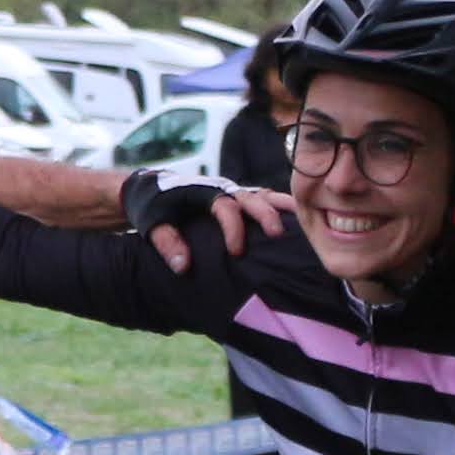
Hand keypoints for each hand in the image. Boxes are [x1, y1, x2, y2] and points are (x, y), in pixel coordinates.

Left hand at [128, 166, 300, 273]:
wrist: (148, 188)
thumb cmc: (150, 207)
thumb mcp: (152, 224)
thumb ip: (166, 243)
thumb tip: (182, 267)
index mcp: (201, 192)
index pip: (224, 207)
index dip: (232, 229)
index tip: (236, 252)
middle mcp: (220, 188)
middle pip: (250, 197)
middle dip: (266, 214)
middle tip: (279, 234)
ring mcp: (231, 191)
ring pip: (262, 194)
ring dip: (281, 205)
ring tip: (305, 217)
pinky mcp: (236, 197)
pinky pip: (262, 198)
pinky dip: (279, 205)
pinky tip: (298, 217)